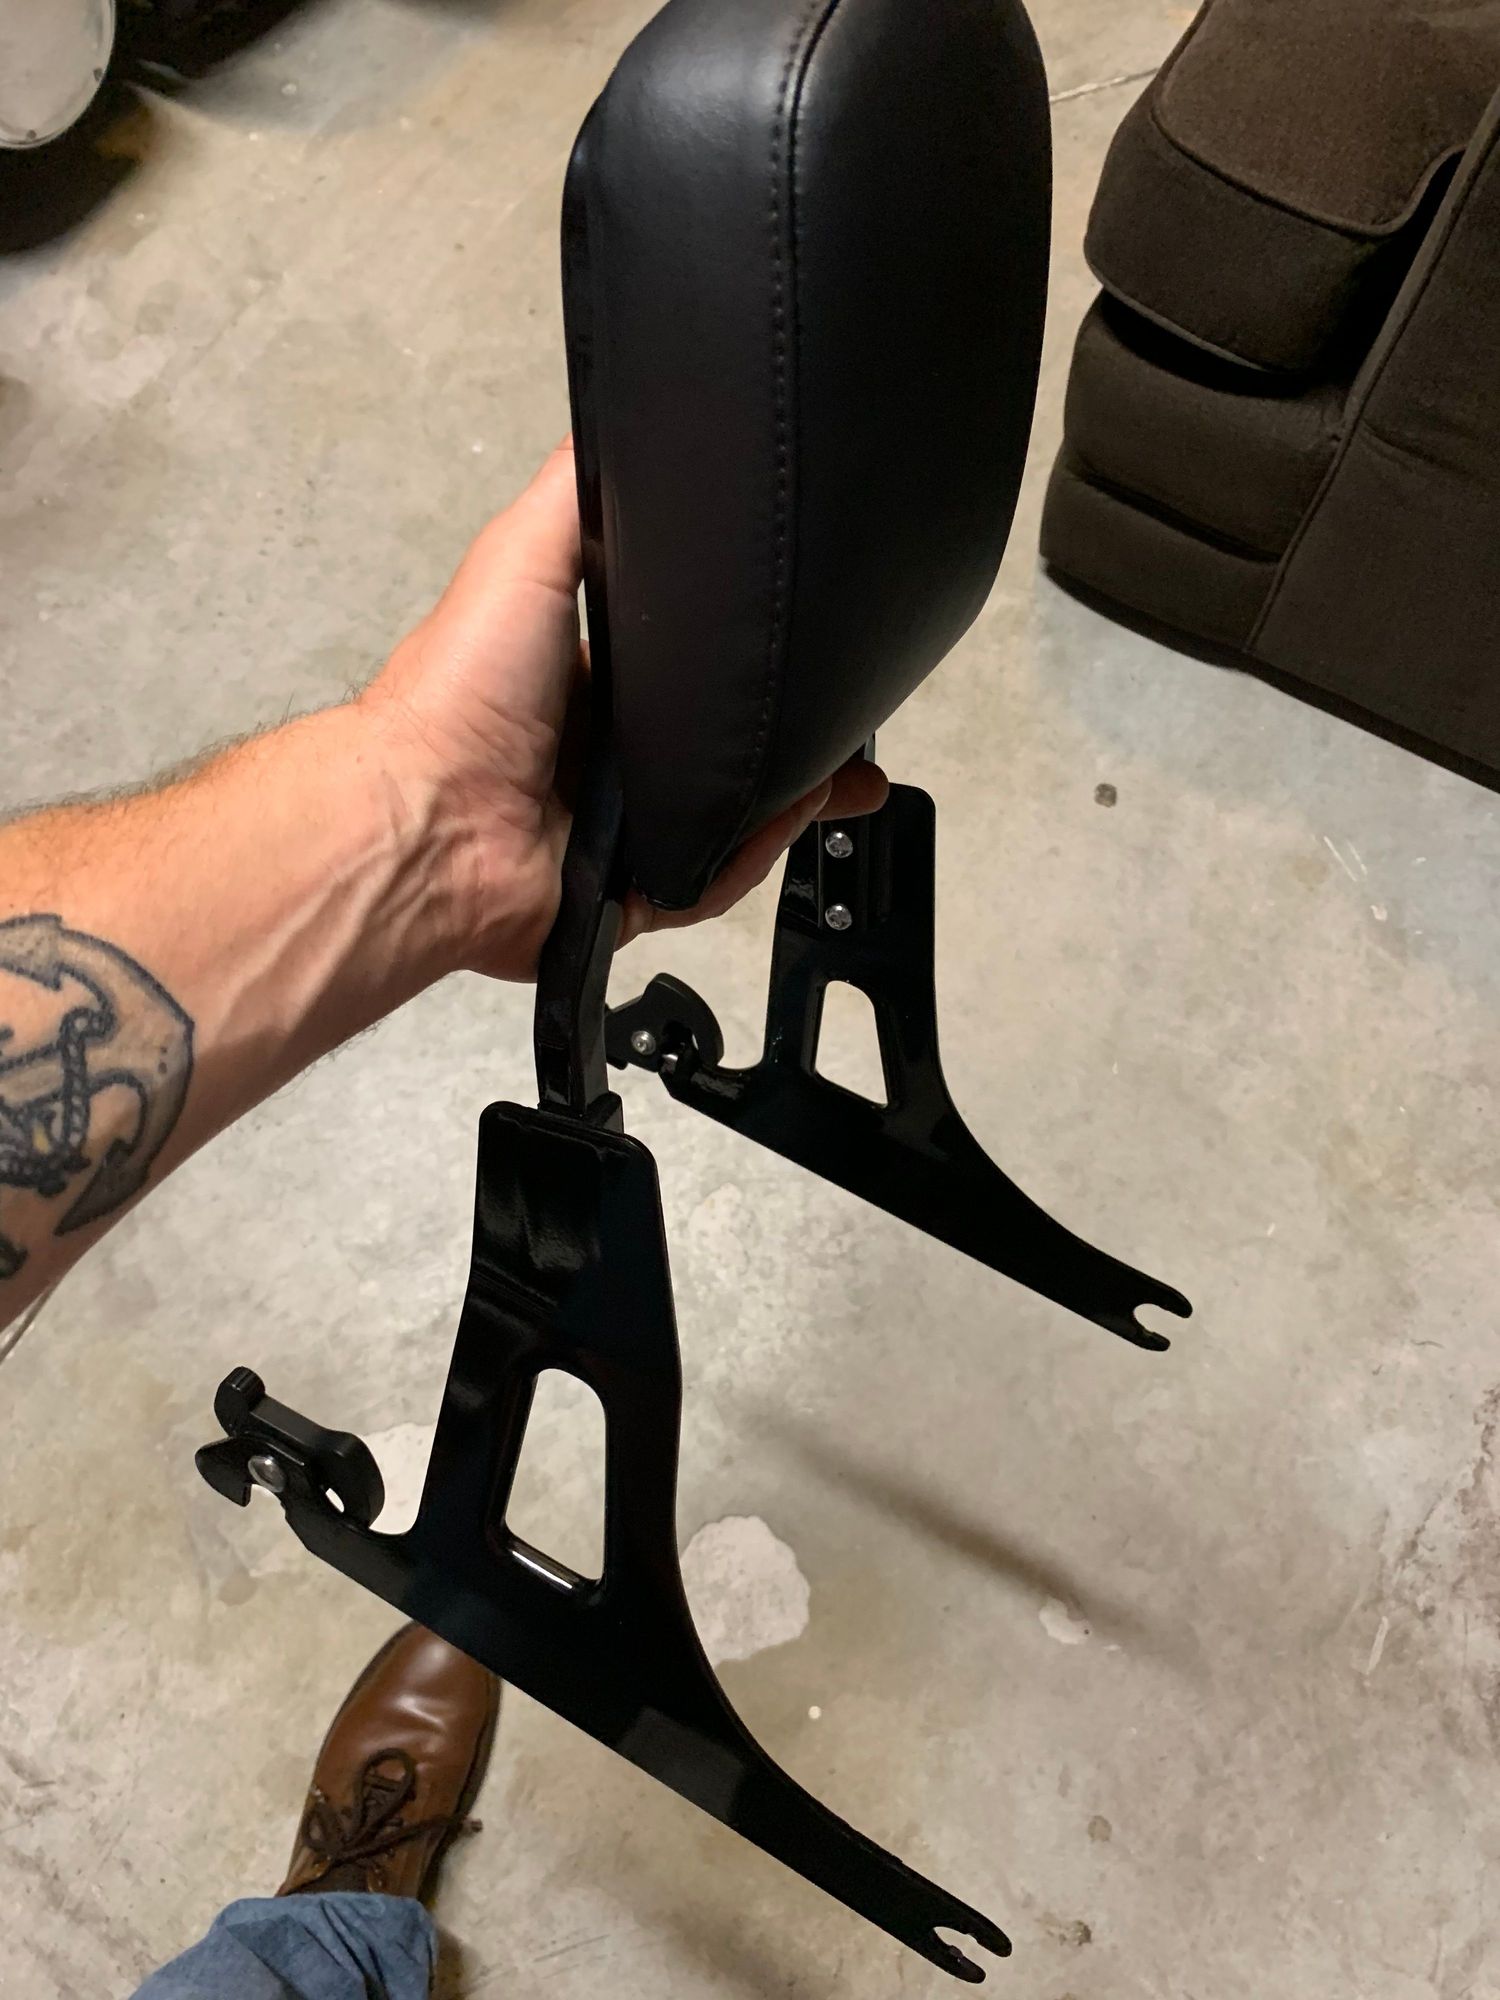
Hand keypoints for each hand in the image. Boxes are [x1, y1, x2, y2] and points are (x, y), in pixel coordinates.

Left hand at [361, 442, 887, 980]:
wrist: (431, 817)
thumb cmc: (461, 689)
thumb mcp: (525, 553)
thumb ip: (581, 493)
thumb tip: (634, 414)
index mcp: (590, 687)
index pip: (694, 674)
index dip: (755, 664)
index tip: (814, 652)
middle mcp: (605, 761)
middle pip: (726, 752)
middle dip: (797, 747)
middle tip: (856, 738)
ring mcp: (619, 834)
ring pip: (730, 821)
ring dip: (790, 802)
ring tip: (845, 778)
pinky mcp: (627, 895)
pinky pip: (707, 883)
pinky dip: (747, 859)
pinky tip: (785, 823)